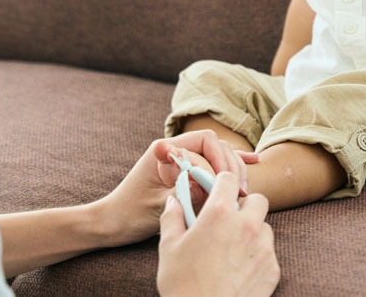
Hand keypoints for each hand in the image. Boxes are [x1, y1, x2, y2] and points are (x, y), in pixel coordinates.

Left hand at [94, 130, 257, 246]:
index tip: (228, 183)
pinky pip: (213, 163)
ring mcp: (181, 160)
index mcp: (164, 150)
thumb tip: (211, 184)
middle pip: (215, 145)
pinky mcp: (186, 172)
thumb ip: (185, 192)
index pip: (204, 141)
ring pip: (217, 154)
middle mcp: (174, 150)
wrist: (113, 223)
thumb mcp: (157, 205)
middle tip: (240, 191)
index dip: (221, 159)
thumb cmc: (130, 214)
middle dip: (231, 166)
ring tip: (242, 191)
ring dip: (233, 170)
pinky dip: (232, 164)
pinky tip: (253, 162)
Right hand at [157, 171, 279, 296]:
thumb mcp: (169, 247)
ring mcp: (263, 248)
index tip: (215, 192)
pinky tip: (240, 269)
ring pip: (265, 227)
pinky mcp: (272, 269)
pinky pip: (269, 253)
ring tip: (233, 248)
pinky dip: (257, 256)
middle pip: (257, 200)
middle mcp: (246, 226)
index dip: (221, 183)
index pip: (228, 179)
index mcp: (218, 214)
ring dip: (253, 231)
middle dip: (245, 206)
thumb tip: (173, 201)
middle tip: (228, 221)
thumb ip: (172, 217)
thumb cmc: (182, 284)